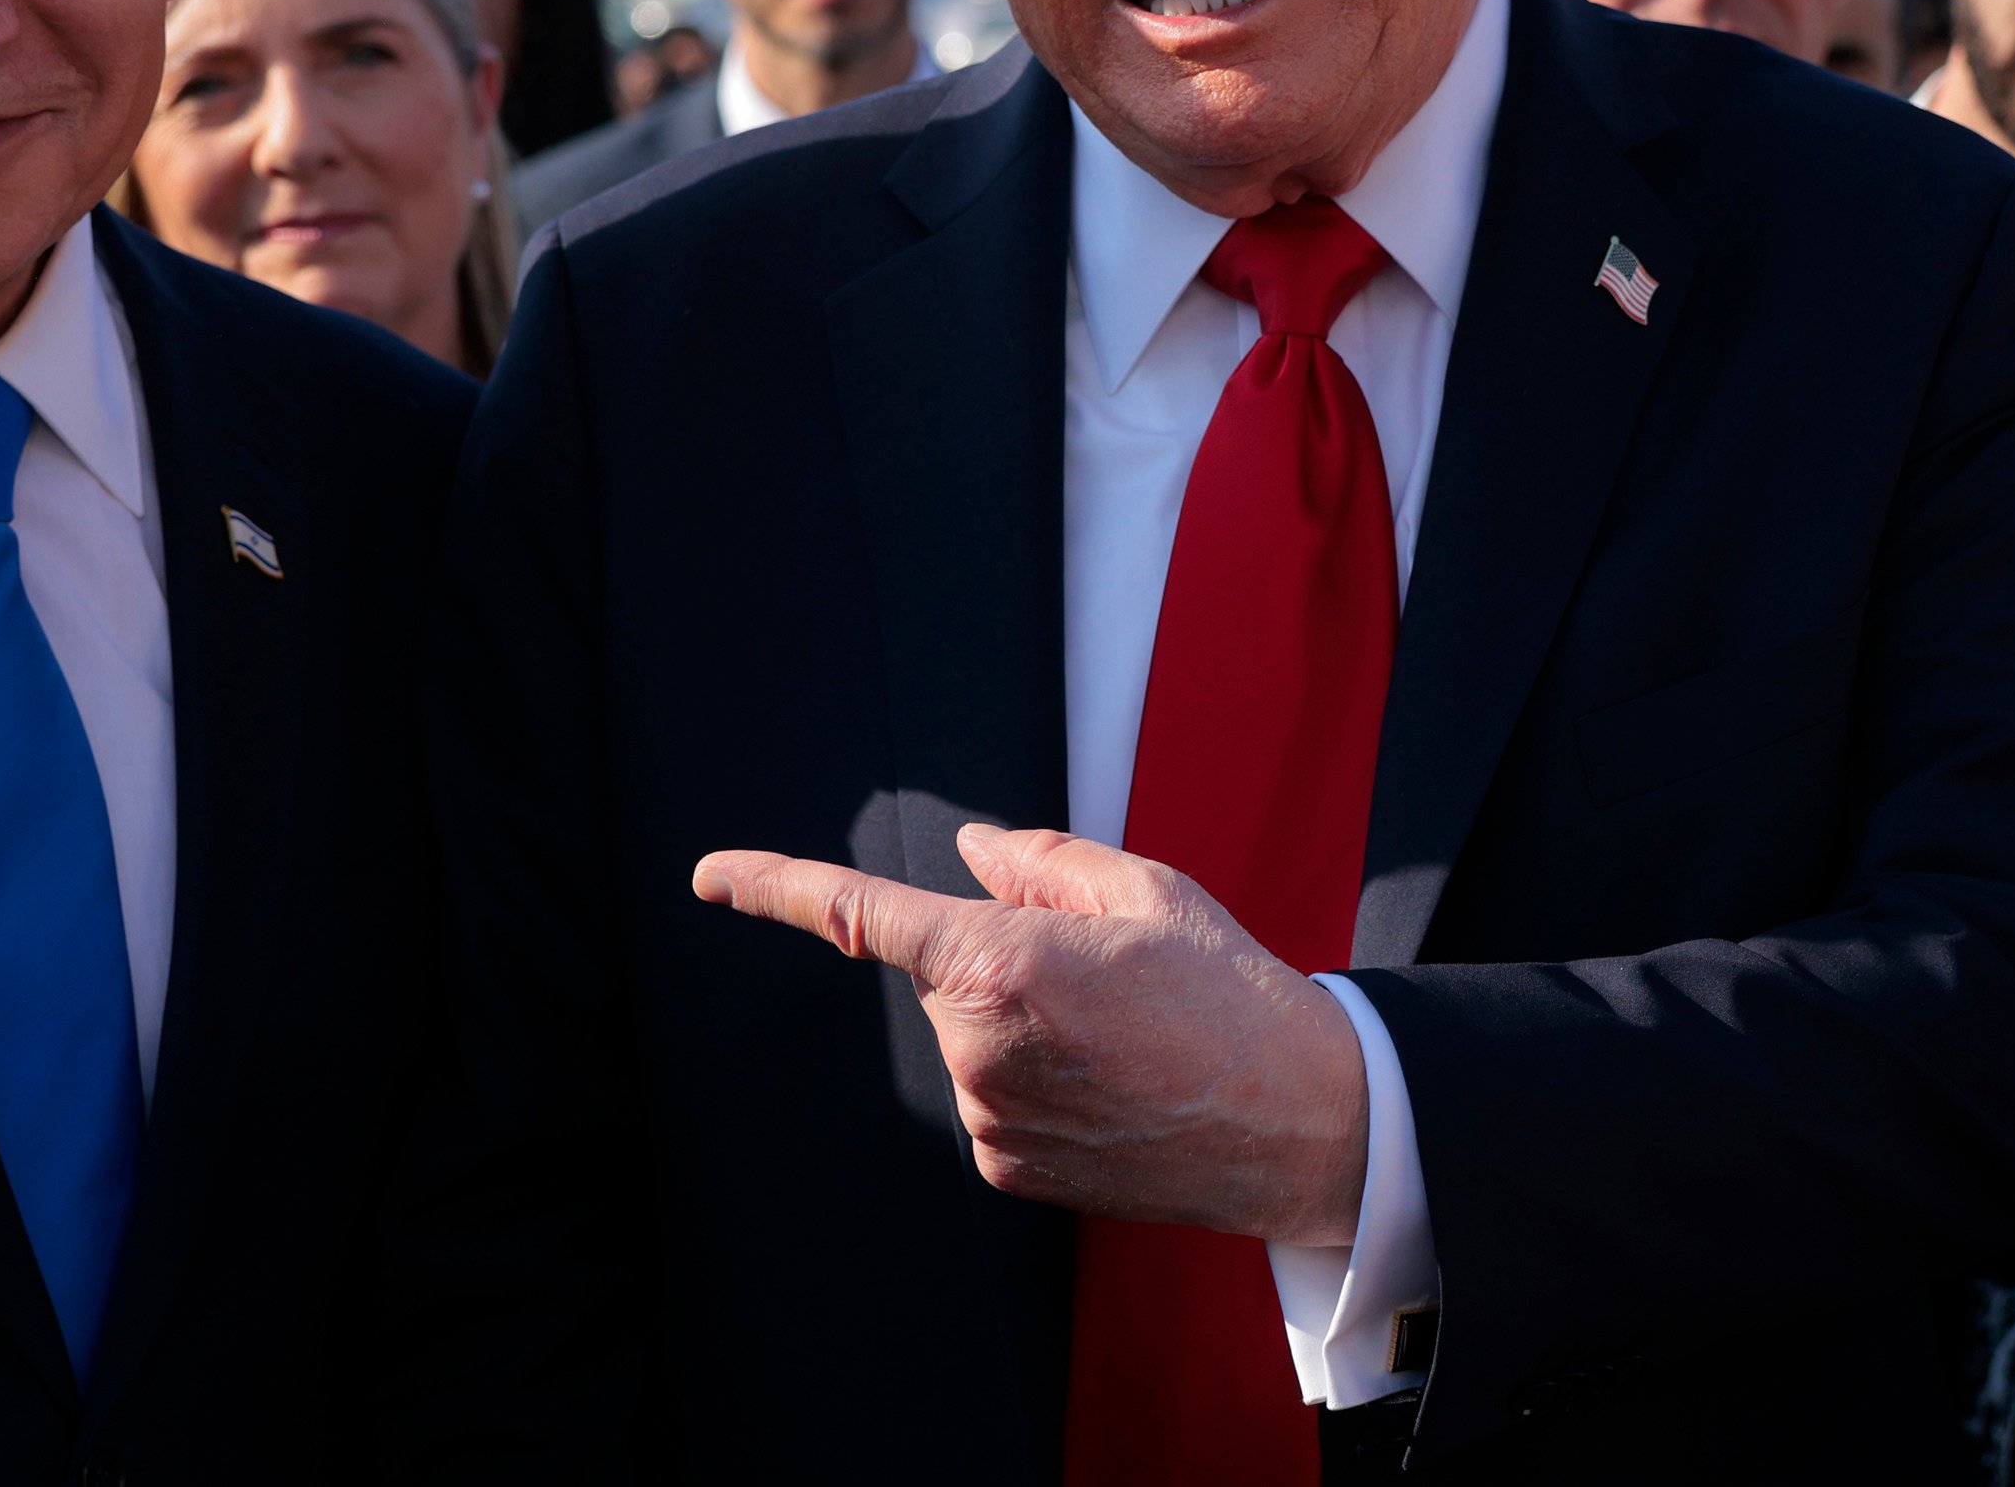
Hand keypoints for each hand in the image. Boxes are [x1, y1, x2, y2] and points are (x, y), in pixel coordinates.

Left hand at [692, 824, 1367, 1244]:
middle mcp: (978, 1046)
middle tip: (1102, 977)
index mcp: (1002, 962)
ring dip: (1017, 1022)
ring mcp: (990, 1117)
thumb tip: (969, 848)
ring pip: (966, 1036)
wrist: (1304, 1124)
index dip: (772, 888)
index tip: (711, 878)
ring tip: (1124, 1037)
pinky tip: (1110, 1086)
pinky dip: (1031, 1079)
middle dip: (996, 957)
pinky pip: (989, 1097)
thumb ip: (1038, 861)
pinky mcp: (1007, 1167)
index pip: (855, 916)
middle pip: (942, 972)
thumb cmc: (1232, 993)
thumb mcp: (1145, 892)